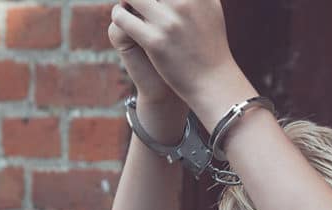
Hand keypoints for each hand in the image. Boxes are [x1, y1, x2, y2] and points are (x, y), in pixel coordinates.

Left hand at [111, 0, 258, 131]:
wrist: (212, 80)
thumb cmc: (211, 43)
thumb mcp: (211, 8)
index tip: (152, 0)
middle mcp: (185, 4)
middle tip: (138, 2)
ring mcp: (169, 23)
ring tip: (128, 4)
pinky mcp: (155, 42)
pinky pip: (123, 18)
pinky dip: (118, 14)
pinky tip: (122, 17)